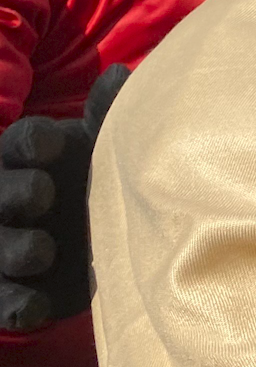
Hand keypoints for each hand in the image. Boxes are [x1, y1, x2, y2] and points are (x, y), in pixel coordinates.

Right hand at [0, 65, 129, 330]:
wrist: (112, 241)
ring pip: (0, 248)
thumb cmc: (100, 178)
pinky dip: (17, 305)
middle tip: (42, 194)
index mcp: (30, 155)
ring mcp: (6, 246)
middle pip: (3, 192)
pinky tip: (35, 305)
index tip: (56, 147)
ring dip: (15, 249)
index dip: (33, 143)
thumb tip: (120, 73)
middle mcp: (8, 197)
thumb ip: (109, 113)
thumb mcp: (105, 147)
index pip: (23, 141)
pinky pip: (6, 303)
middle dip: (15, 192)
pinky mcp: (13, 292)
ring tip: (42, 251)